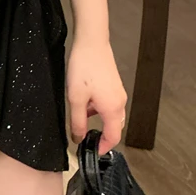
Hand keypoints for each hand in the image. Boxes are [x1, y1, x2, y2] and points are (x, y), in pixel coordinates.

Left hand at [66, 38, 127, 155]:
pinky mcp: (114, 84)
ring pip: (111, 114)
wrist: (91, 42)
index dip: (103, 147)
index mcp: (112, 109)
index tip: (93, 152)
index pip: (113, 137)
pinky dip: (99, 107)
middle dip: (101, 134)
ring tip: (80, 113)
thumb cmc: (84, 67)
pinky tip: (85, 98)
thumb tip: (79, 138)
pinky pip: (109, 103)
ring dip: (98, 118)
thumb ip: (78, 121)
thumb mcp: (75, 98)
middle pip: (114, 127)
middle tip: (85, 135)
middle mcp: (120, 102)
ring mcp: (118, 92)